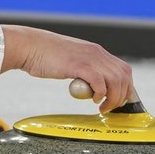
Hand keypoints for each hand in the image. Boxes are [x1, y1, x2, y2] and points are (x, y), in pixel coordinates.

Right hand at [0, 25, 133, 112]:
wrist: (28, 46)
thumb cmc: (44, 55)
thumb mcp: (71, 60)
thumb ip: (83, 69)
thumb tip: (90, 85)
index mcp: (95, 51)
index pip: (123, 69)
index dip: (126, 87)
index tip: (118, 99)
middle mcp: (96, 52)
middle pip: (124, 76)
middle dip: (122, 96)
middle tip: (109, 107)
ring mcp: (88, 58)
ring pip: (116, 80)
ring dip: (113, 98)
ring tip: (102, 106)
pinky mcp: (78, 65)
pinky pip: (99, 81)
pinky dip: (100, 93)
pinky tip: (93, 99)